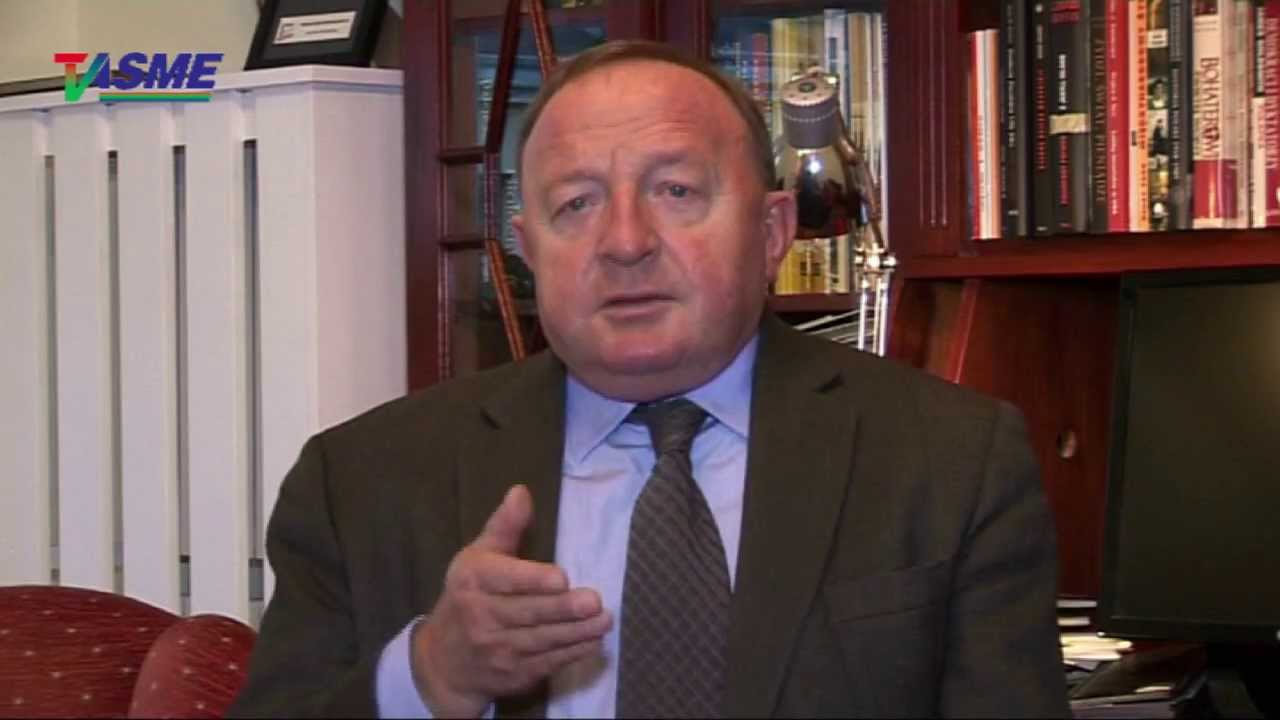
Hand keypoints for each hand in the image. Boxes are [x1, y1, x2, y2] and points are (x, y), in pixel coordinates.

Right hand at [411, 485, 610, 717]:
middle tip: (593, 601)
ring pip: (541, 640)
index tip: (561, 578)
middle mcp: (481, 617)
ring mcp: (497, 650)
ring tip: (603, 620)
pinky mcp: (513, 675)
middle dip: (562, 609)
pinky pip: (547, 663)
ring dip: (576, 632)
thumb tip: (522, 492)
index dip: (532, 580)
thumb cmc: (468, 597)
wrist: (443, 662)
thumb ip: (504, 527)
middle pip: (527, 612)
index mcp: (472, 582)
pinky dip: (572, 653)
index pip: (504, 580)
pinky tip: (593, 641)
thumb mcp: (476, 557)